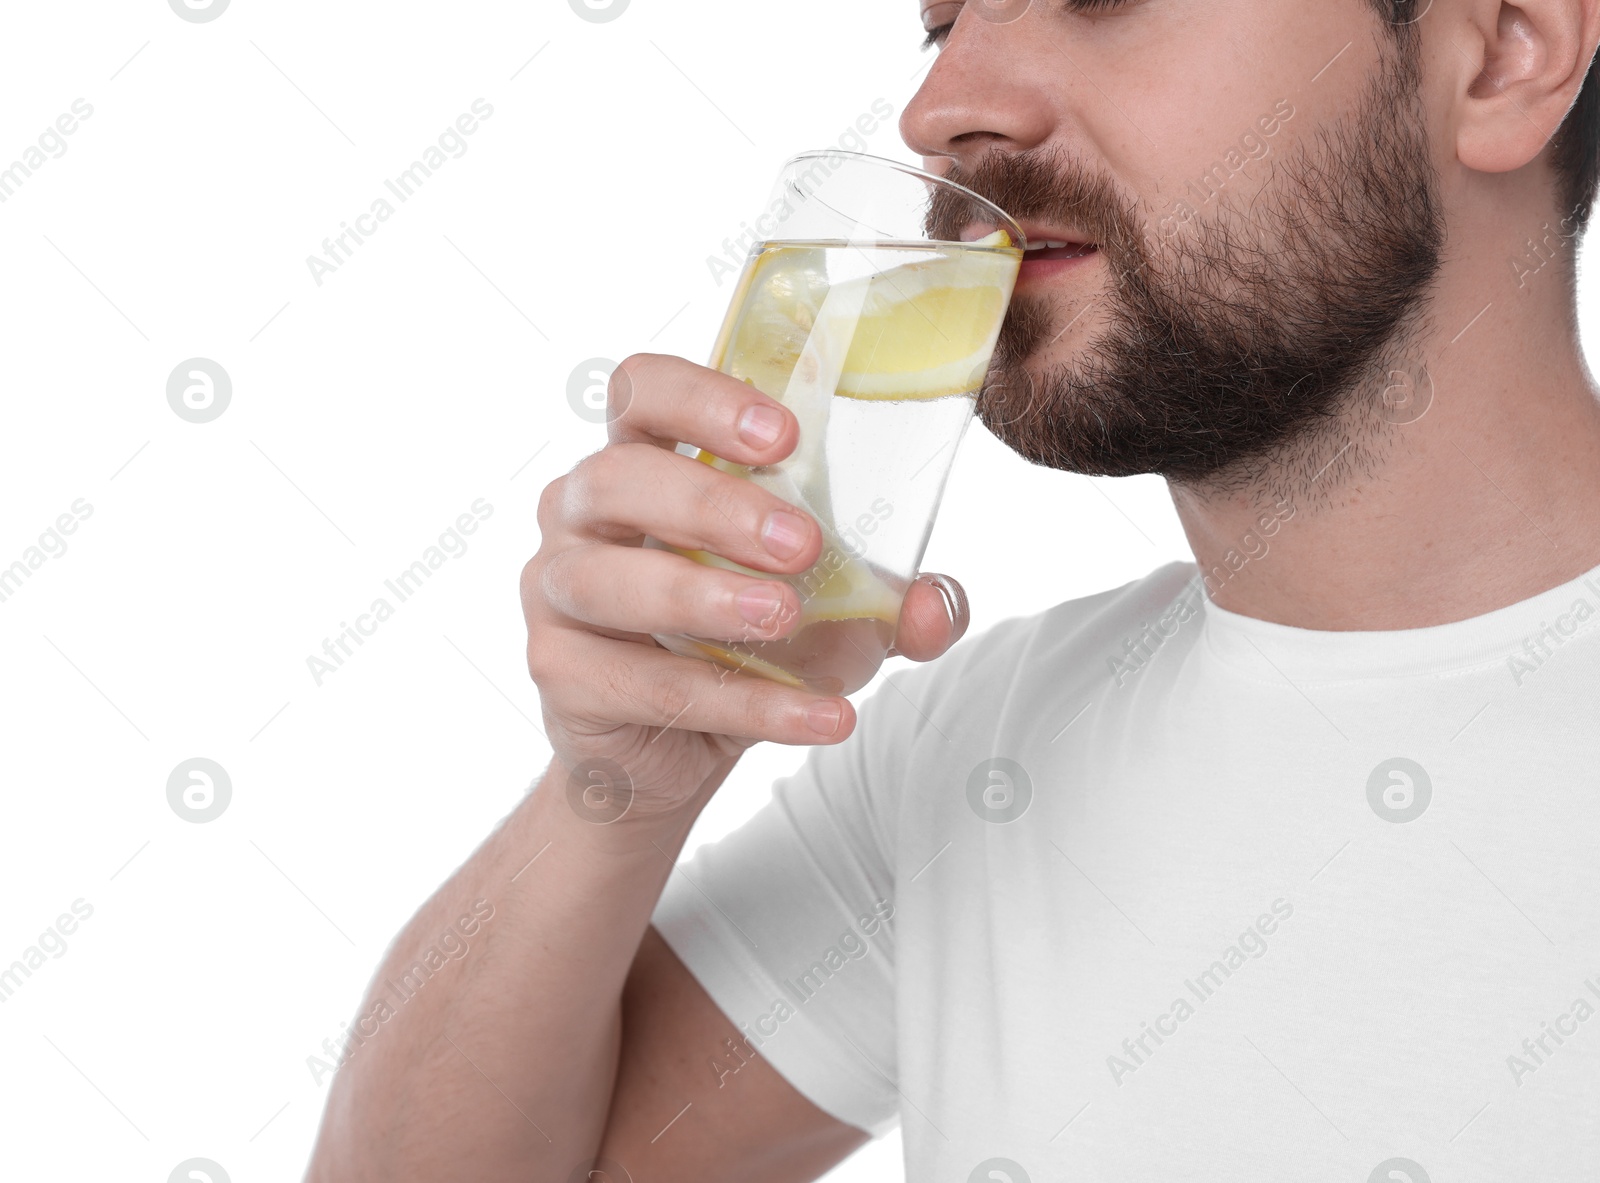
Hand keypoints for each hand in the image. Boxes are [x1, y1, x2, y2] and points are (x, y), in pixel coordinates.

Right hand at [522, 353, 969, 818]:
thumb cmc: (735, 641)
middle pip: (617, 477)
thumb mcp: (824, 610)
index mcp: (642, 461)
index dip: (703, 399)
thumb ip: (882, 599)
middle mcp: (580, 514)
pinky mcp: (559, 673)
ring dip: (699, 594)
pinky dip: (740, 702)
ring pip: (606, 580)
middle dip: (710, 504)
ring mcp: (555, 592)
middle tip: (801, 543)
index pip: (643, 390)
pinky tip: (818, 717)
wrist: (668, 753)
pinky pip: (643, 684)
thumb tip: (932, 608)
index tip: (783, 436)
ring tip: (783, 616)